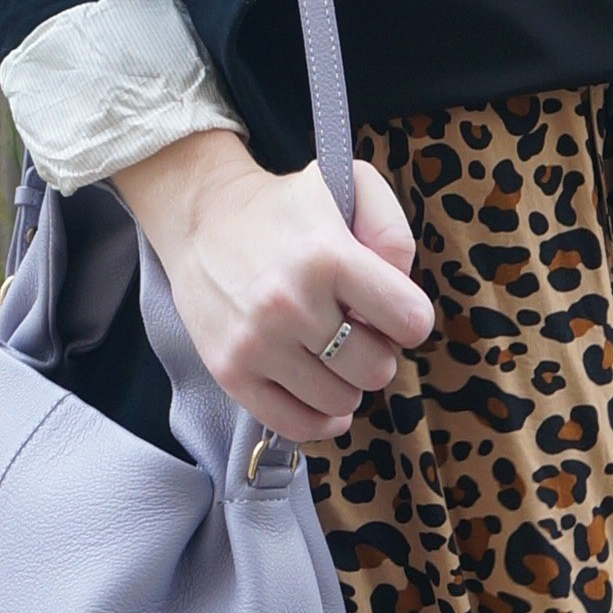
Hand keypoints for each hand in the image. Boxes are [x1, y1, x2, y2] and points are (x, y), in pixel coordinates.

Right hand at [111, 129, 435, 443]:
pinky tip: (323, 396)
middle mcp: (292, 304)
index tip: (392, 311)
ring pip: (341, 401)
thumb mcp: (347, 187)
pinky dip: (320, 420)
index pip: (409, 321)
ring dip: (347, 383)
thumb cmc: (285, 207)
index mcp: (328, 256)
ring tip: (331, 354)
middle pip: (377, 368)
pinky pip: (295, 425)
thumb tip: (402, 288)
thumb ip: (392, 232)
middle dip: (378, 352)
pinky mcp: (231, 372)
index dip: (410, 319)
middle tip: (357, 331)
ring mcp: (258, 343)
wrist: (202, 217)